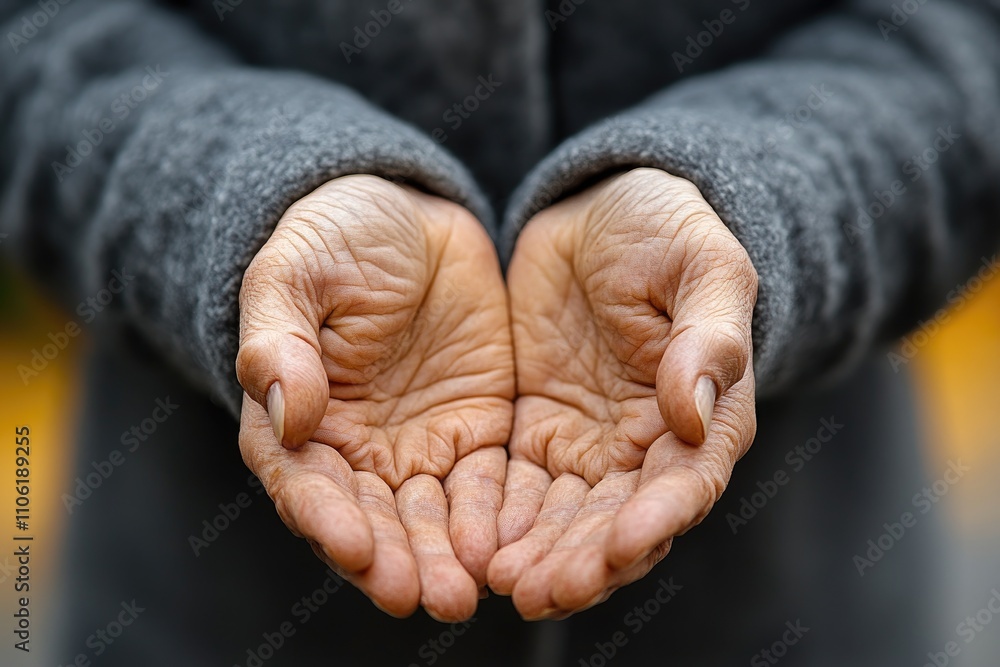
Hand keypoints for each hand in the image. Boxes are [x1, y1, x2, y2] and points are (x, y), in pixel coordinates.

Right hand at [236, 175, 513, 620]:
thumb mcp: (294, 273)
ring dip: (444, 558)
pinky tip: (506, 548)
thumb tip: (285, 415)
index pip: (305, 483)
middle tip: (423, 596)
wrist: (408, 217)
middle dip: (395, 560)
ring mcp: (418, 445)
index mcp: (297, 418)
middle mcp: (356, 450)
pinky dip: (492, 520)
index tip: (355, 549)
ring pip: (430, 517)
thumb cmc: (334, 239)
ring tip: (466, 593)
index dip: (327, 519)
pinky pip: (486, 485)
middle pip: (371, 519)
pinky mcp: (476, 431)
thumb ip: (279, 340)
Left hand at [487, 168, 757, 618]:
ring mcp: (590, 443)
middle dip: (583, 562)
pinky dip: (500, 520)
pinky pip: (517, 488)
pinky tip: (472, 545)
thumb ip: (707, 338)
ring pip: (566, 519)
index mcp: (705, 415)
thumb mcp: (703, 267)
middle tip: (541, 591)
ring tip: (501, 584)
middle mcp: (647, 446)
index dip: (655, 521)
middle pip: (618, 522)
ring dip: (538, 556)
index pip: (684, 483)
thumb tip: (695, 412)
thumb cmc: (669, 231)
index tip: (619, 548)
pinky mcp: (537, 431)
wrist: (603, 211)